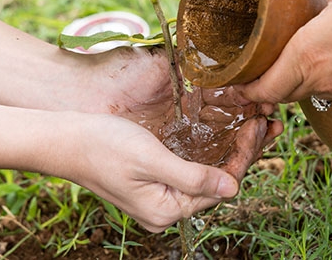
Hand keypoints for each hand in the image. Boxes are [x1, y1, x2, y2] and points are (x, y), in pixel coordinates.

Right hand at [65, 46, 281, 230]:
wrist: (65, 140)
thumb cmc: (102, 146)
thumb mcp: (150, 159)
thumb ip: (191, 177)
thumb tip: (232, 188)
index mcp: (167, 210)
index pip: (220, 185)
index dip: (243, 156)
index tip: (258, 125)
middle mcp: (167, 208)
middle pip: (217, 180)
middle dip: (243, 151)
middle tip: (266, 121)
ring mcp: (161, 195)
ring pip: (208, 172)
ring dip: (231, 148)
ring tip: (255, 125)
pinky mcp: (156, 180)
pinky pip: (193, 167)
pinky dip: (212, 150)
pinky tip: (226, 133)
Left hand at [241, 0, 331, 102]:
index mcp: (309, 54)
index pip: (265, 88)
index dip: (244, 90)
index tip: (232, 81)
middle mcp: (323, 79)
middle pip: (280, 95)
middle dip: (262, 87)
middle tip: (250, 70)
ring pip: (304, 93)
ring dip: (289, 82)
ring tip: (279, 60)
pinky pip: (328, 92)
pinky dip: (315, 81)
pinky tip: (318, 59)